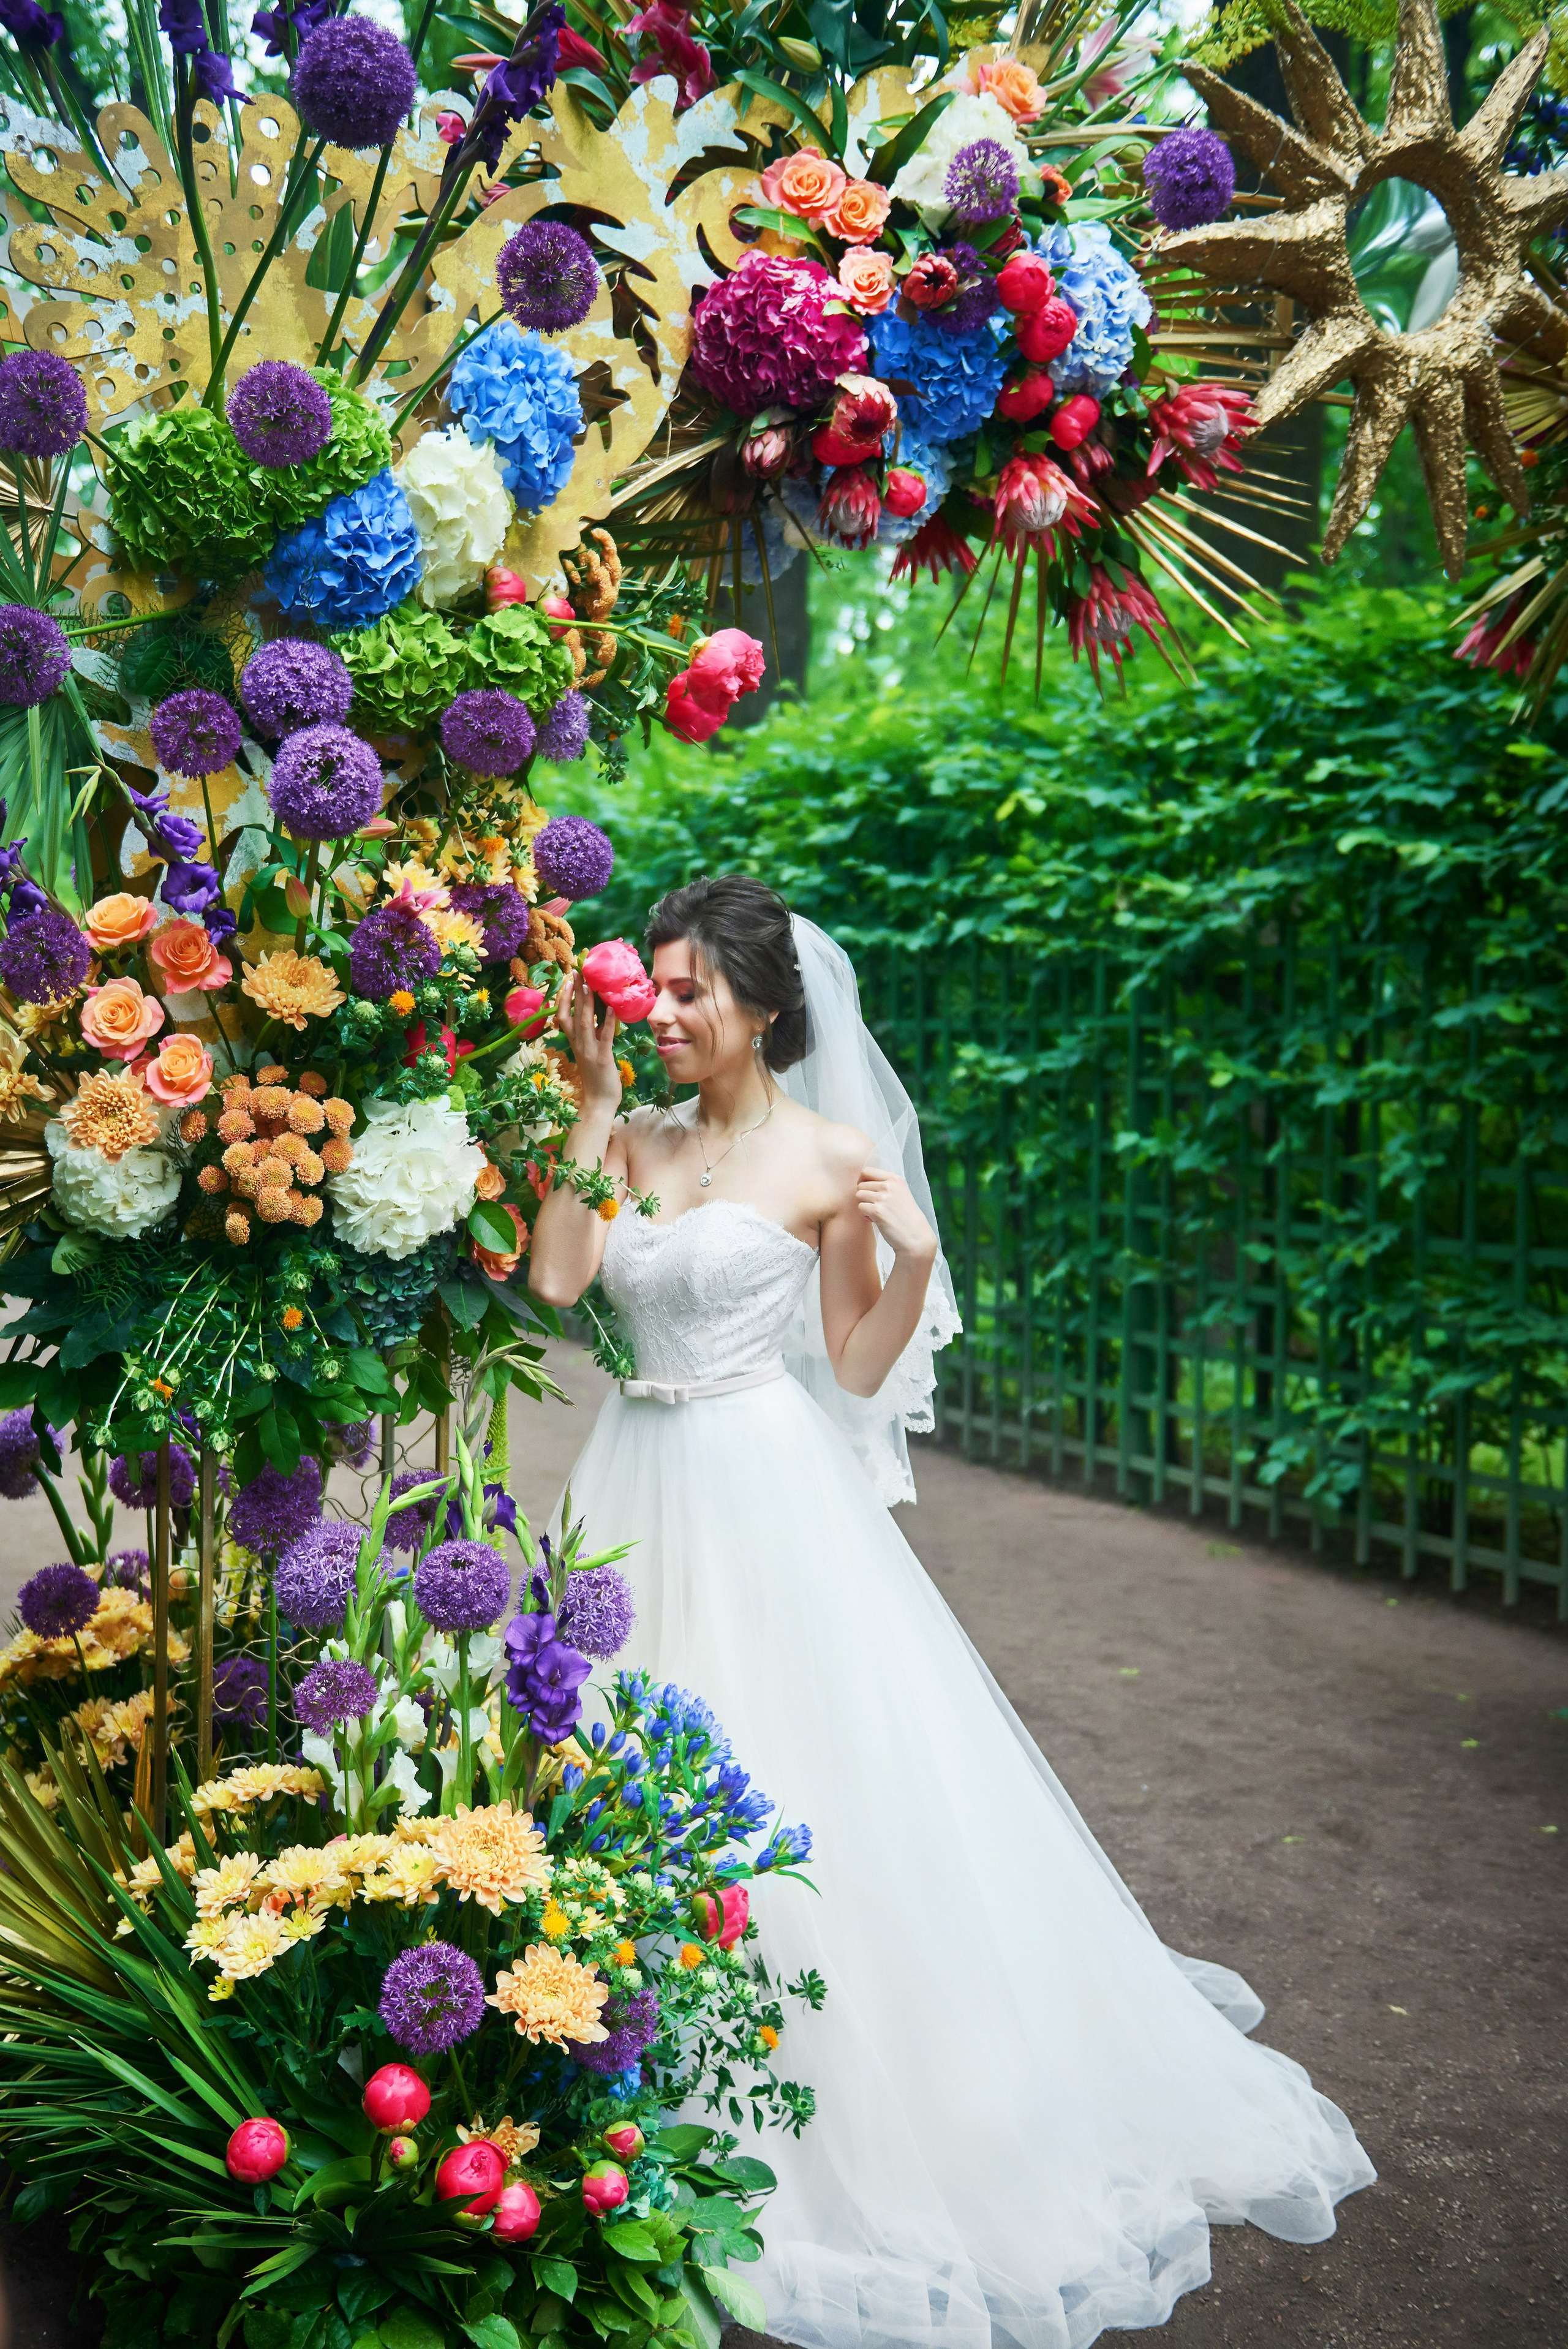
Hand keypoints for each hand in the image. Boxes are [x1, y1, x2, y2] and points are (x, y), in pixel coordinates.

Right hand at [558, 972, 622, 1121]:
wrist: (599, 1103)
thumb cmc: (597, 1079)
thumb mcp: (591, 1054)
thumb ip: (592, 1037)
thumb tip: (599, 1018)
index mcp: (575, 1043)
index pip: (563, 1017)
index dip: (563, 999)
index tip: (567, 981)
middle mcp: (578, 1045)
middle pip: (572, 1014)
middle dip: (574, 992)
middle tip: (577, 972)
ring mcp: (589, 1051)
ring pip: (585, 1023)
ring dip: (587, 1002)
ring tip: (589, 984)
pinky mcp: (602, 1058)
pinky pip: (604, 1037)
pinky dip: (607, 1022)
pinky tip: (611, 1008)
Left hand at [855, 1169, 936, 1262]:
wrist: (916, 1237)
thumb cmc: (907, 1217)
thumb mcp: (901, 1194)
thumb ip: (886, 1186)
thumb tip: (862, 1182)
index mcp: (896, 1179)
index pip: (867, 1171)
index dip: (862, 1181)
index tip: (867, 1191)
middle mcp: (889, 1185)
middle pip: (861, 1185)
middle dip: (864, 1196)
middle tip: (875, 1207)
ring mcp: (883, 1197)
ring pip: (859, 1195)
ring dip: (864, 1205)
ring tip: (875, 1214)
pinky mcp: (877, 1211)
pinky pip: (860, 1208)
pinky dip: (865, 1215)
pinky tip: (875, 1220)